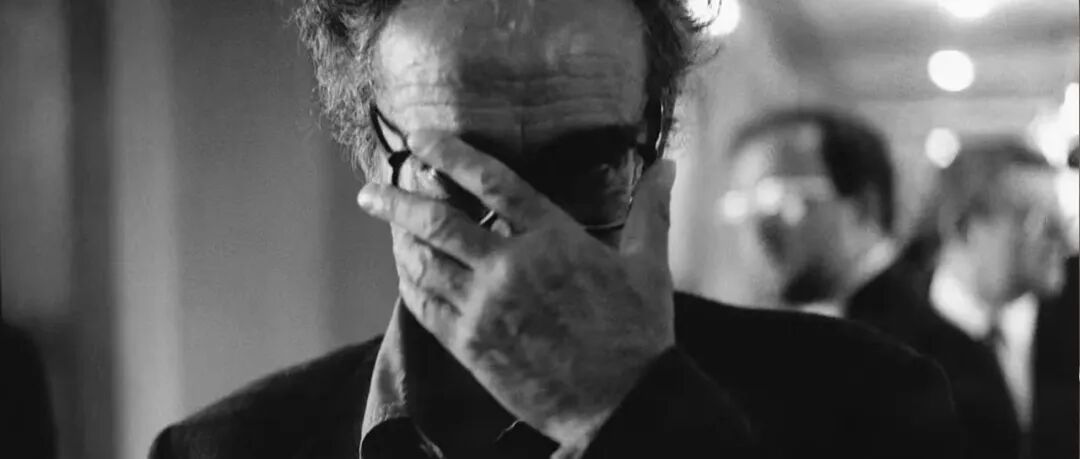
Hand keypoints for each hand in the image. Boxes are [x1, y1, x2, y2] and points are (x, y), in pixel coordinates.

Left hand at [356, 131, 676, 449]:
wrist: (622, 403)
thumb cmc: (639, 334)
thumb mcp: (650, 266)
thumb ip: (650, 211)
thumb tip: (669, 164)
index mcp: (553, 238)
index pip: (492, 182)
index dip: (450, 154)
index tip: (420, 140)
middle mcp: (511, 265)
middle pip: (439, 220)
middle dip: (397, 199)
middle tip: (370, 188)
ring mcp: (487, 306)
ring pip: (424, 261)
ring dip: (398, 237)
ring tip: (384, 221)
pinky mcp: (472, 344)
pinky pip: (425, 305)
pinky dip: (409, 280)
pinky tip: (405, 268)